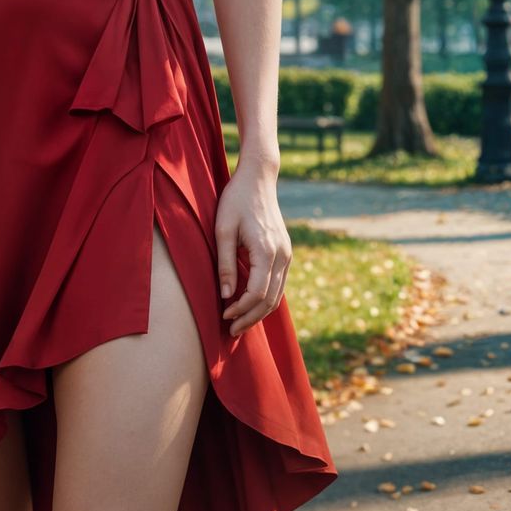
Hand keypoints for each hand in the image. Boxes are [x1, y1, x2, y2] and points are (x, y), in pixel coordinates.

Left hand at [214, 160, 290, 336]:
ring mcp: (287, 254)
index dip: (241, 309)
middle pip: (270, 299)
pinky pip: (279, 283)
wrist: (258, 179)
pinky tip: (250, 304)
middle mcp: (282, 255)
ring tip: (239, 323)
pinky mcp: (285, 252)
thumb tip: (226, 296)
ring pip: (278, 295)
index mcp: (266, 249)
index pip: (257, 293)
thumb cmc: (235, 201)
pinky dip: (266, 299)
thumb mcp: (223, 230)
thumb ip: (225, 264)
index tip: (223, 316)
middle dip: (250, 318)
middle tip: (231, 331)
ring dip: (259, 312)